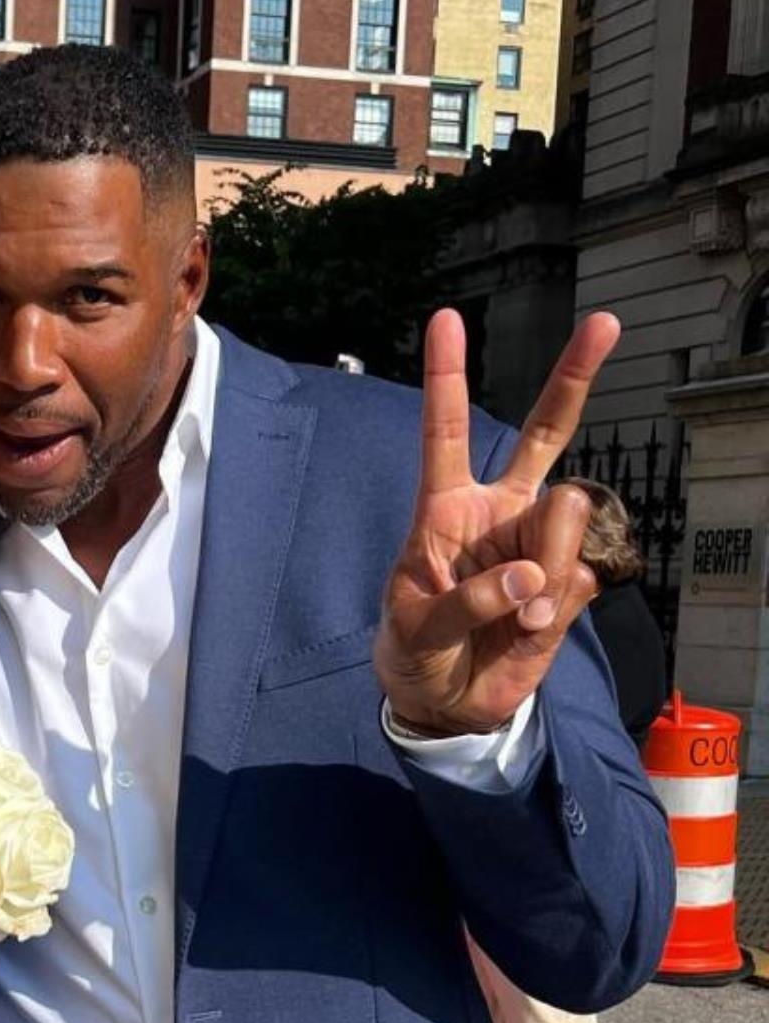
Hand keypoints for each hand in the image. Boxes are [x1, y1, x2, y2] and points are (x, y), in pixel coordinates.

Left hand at [374, 310, 619, 735]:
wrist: (449, 703)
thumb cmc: (416, 654)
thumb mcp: (417, 632)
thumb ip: (466, 602)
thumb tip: (530, 578)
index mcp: (445, 510)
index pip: (444, 434)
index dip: (445, 379)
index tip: (445, 319)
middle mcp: (499, 512)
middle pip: (542, 433)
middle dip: (573, 376)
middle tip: (605, 322)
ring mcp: (539, 542)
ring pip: (567, 518)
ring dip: (544, 572)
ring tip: (512, 619)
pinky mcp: (570, 579)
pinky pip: (579, 577)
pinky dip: (554, 611)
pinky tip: (527, 631)